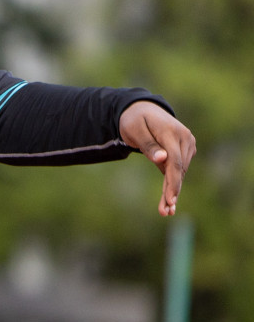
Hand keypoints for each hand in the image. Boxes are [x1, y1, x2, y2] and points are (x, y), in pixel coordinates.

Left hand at [119, 100, 196, 216]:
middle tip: (165, 211)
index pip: (175, 161)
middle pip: (179, 170)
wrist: (141, 109)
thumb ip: (148, 145)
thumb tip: (163, 159)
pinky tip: (169, 200)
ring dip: (173, 190)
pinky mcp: (185, 149)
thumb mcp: (134, 130)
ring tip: (166, 210)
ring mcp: (187, 144)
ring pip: (180, 172)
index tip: (170, 199)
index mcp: (171, 132)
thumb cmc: (134, 120)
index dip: (173, 181)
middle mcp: (184, 138)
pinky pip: (178, 169)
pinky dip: (173, 183)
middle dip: (172, 191)